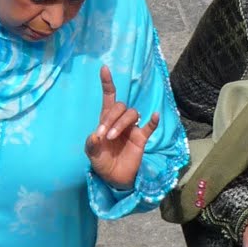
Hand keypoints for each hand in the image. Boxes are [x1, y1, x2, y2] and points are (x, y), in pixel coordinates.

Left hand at [85, 64, 159, 189]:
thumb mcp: (92, 154)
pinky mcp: (142, 138)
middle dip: (111, 118)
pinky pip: (150, 126)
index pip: (108, 98)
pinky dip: (153, 121)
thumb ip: (92, 145)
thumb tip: (95, 135)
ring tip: (112, 137)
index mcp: (106, 120)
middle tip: (104, 135)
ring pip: (132, 114)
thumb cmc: (102, 162)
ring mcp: (132, 128)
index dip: (107, 83)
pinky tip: (155, 116)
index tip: (104, 68)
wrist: (114, 178)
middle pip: (120, 106)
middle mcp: (119, 121)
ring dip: (121, 123)